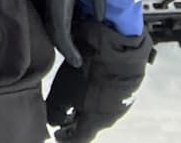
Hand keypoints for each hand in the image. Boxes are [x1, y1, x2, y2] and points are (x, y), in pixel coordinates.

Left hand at [45, 16, 151, 141]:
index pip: (80, 139)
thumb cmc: (87, 71)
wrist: (116, 46)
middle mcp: (111, 116)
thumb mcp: (63, 91)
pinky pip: (108, 98)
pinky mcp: (126, 87)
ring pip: (100, 111)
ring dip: (87, 109)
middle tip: (63, 117)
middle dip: (75, 123)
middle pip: (90, 126)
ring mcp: (121, 102)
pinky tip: (88, 86)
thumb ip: (56, 111)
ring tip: (73, 101)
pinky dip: (96, 97)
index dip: (66, 138)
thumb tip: (53, 122)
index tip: (56, 135)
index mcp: (96, 122)